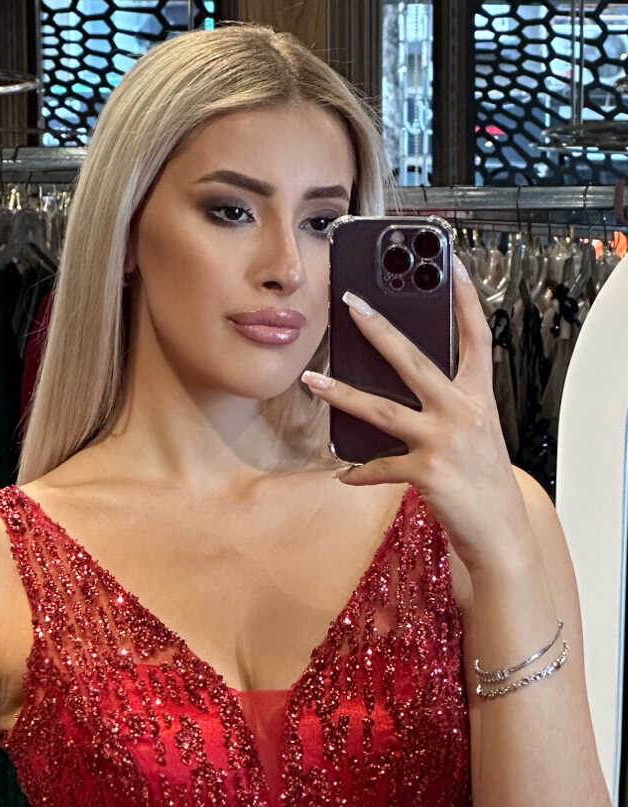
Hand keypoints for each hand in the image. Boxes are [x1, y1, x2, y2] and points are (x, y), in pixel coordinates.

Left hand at [301, 253, 526, 578]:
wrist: (500, 533)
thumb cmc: (484, 483)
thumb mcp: (477, 434)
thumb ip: (449, 408)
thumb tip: (405, 392)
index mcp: (479, 397)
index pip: (477, 336)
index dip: (466, 300)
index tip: (454, 265)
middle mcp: (463, 411)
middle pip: (414, 360)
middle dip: (380, 330)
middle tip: (352, 304)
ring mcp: (444, 440)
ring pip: (383, 409)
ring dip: (343, 394)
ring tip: (313, 381)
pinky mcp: (427, 471)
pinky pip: (379, 467)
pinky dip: (359, 472)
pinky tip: (344, 474)